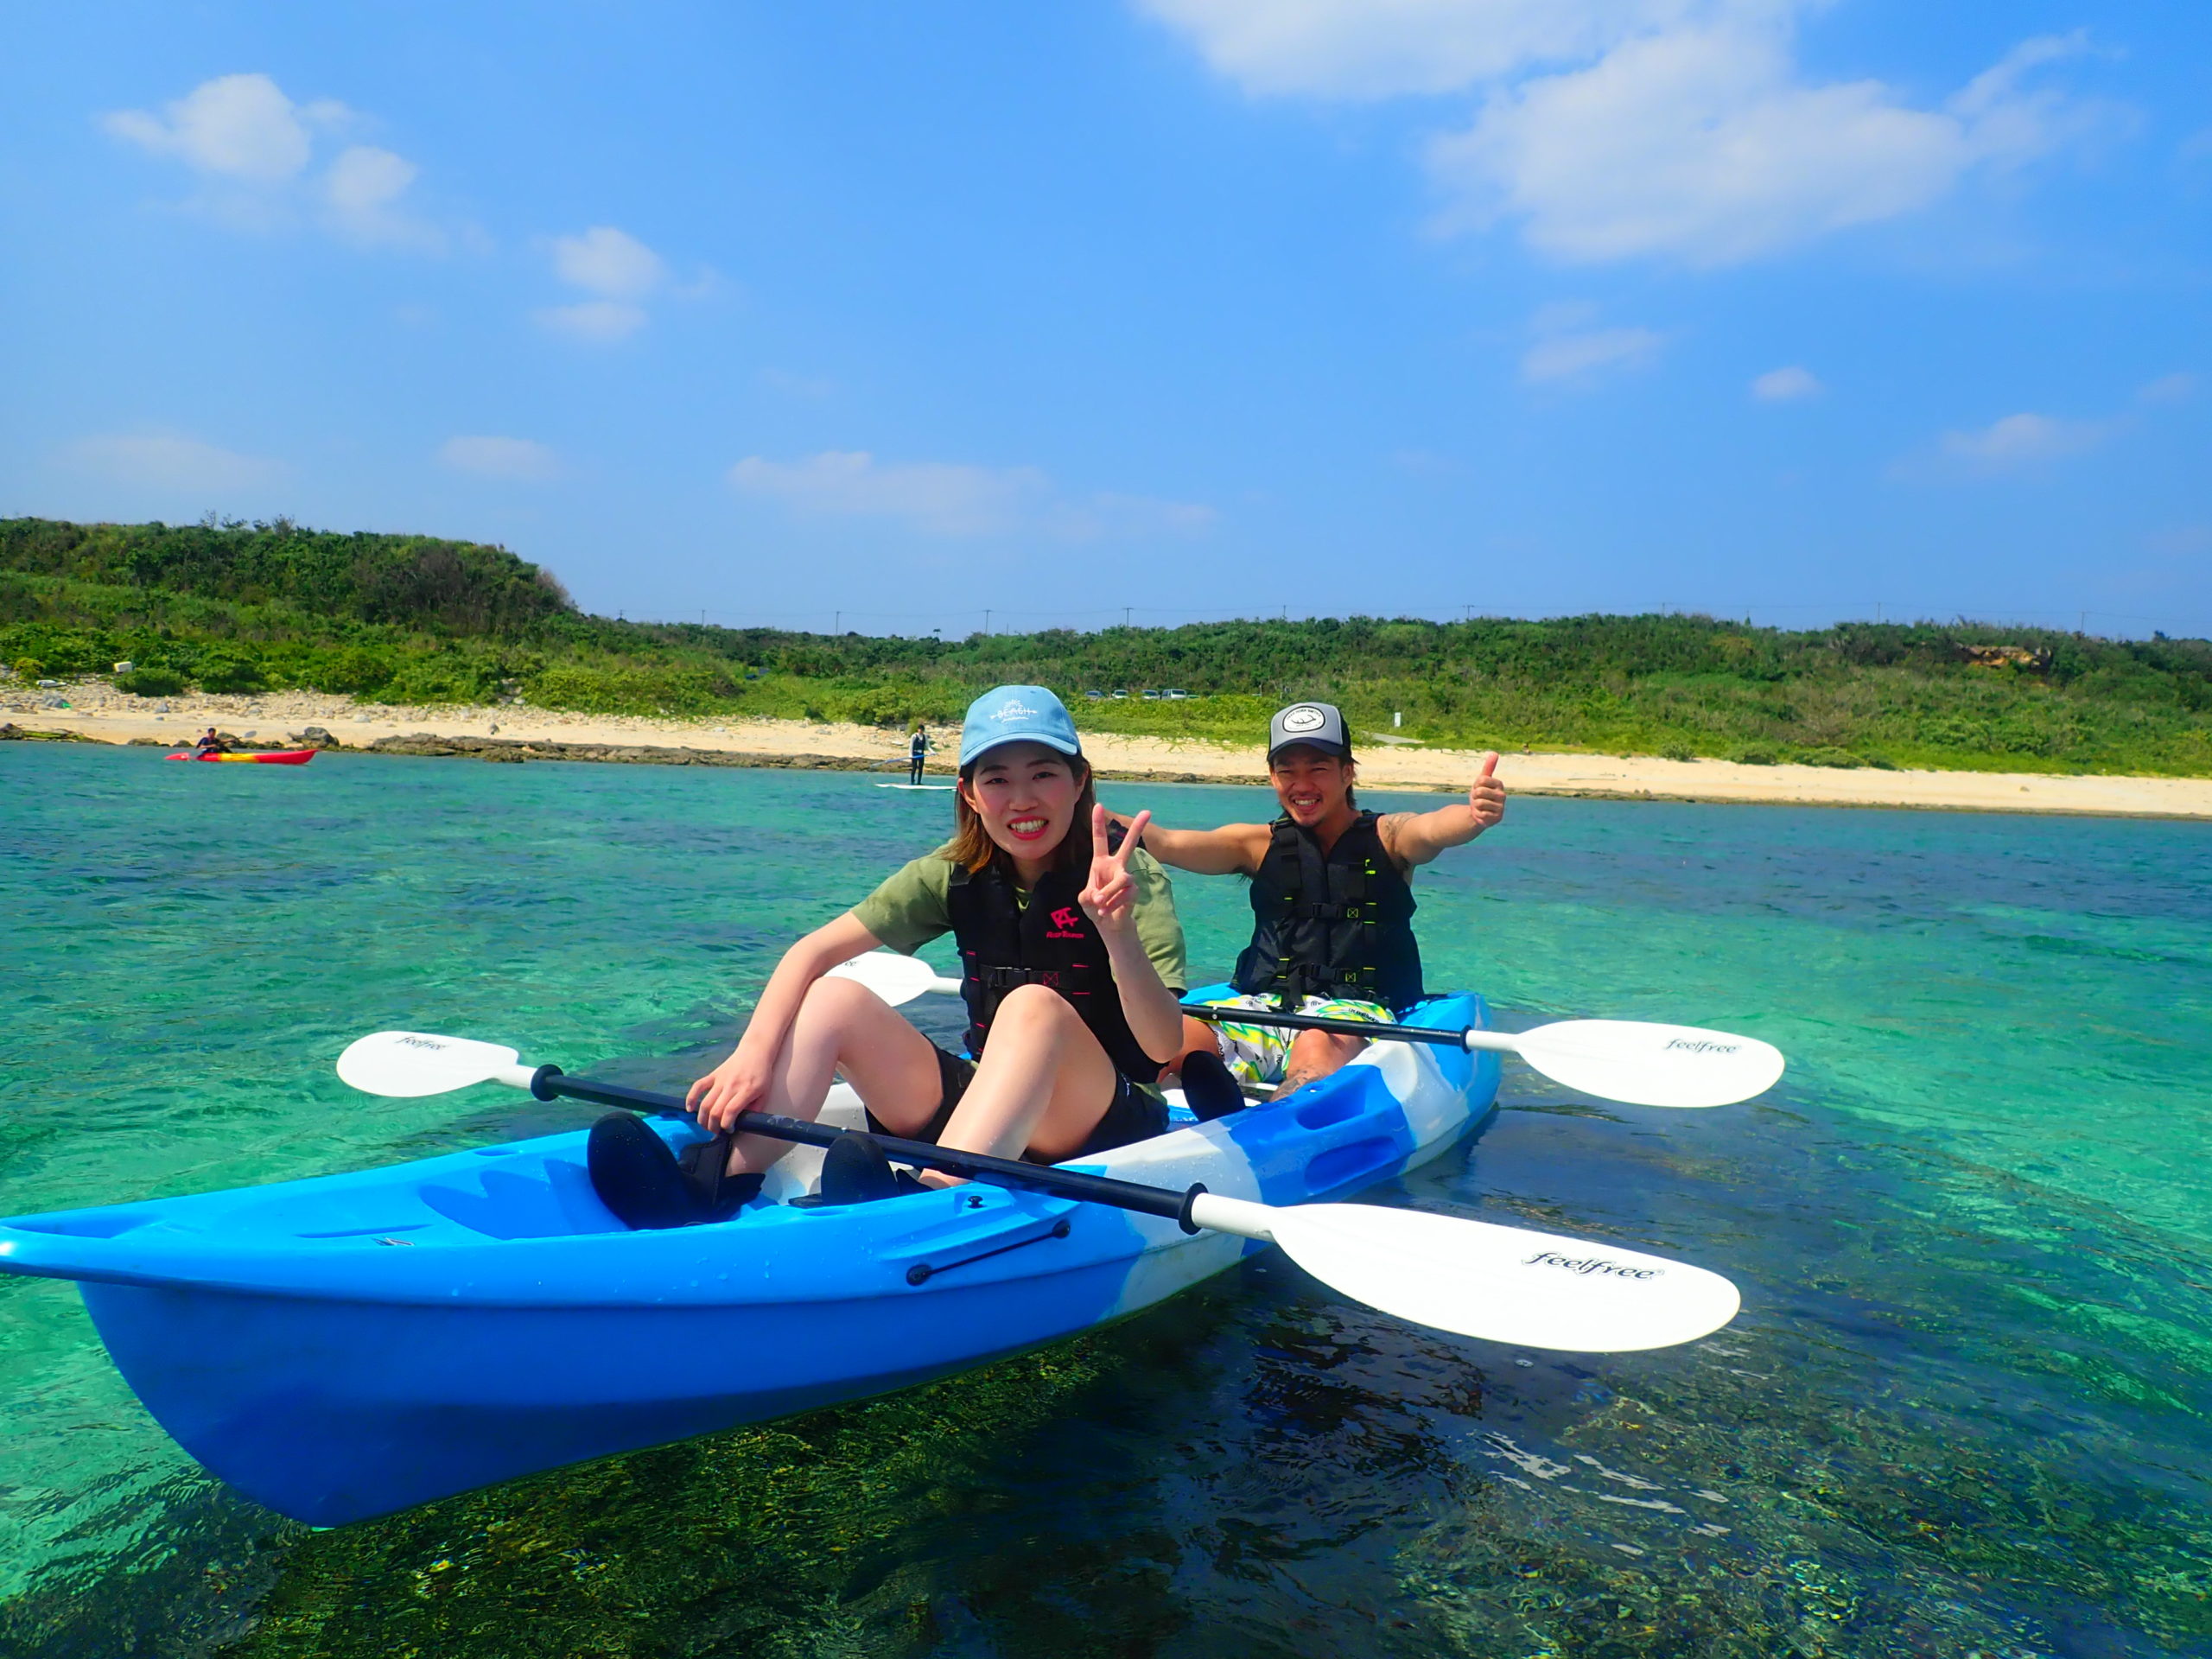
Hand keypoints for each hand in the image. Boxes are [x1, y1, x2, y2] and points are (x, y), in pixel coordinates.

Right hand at [686, 1045, 773, 1134]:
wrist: (755, 1051)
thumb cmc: (762, 1074)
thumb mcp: (765, 1093)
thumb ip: (755, 1109)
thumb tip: (744, 1124)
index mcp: (746, 1091)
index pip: (730, 1112)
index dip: (726, 1125)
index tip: (729, 1130)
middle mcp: (731, 1086)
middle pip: (715, 1110)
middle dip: (713, 1126)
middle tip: (716, 1132)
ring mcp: (720, 1080)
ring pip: (705, 1103)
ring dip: (703, 1119)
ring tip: (706, 1127)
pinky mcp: (713, 1075)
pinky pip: (698, 1086)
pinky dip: (691, 1098)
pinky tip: (689, 1109)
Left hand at [1079, 804, 1149, 938]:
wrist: (1108, 923)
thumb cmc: (1095, 906)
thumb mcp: (1084, 899)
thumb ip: (1088, 895)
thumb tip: (1100, 896)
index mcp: (1100, 862)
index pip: (1099, 839)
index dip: (1098, 823)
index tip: (1098, 805)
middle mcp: (1116, 866)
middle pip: (1128, 845)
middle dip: (1137, 829)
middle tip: (1147, 812)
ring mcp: (1126, 877)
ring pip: (1122, 879)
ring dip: (1109, 892)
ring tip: (1099, 903)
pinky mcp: (1134, 890)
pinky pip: (1125, 894)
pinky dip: (1113, 904)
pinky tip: (1106, 910)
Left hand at [1468, 752, 1505, 831]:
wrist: (1479, 812)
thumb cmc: (1480, 794)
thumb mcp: (1481, 781)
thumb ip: (1488, 767)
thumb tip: (1495, 753)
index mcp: (1499, 784)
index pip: (1481, 780)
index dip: (1475, 785)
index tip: (1479, 788)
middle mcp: (1502, 795)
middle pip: (1479, 792)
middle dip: (1474, 796)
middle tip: (1478, 799)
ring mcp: (1501, 807)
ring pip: (1479, 803)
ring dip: (1475, 806)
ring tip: (1480, 807)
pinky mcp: (1497, 818)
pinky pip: (1481, 814)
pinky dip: (1477, 814)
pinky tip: (1482, 814)